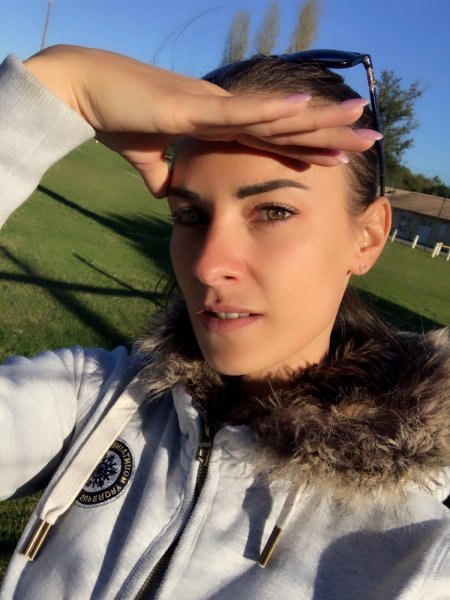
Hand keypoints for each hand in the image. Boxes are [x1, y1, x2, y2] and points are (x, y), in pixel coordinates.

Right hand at [25, 45, 378, 196]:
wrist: (86, 94)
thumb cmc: (117, 120)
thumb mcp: (148, 158)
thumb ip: (162, 175)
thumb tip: (168, 194)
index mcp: (217, 123)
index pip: (272, 137)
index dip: (306, 145)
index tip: (337, 156)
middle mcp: (224, 111)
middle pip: (286, 123)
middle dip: (330, 131)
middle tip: (370, 135)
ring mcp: (213, 106)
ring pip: (275, 114)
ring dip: (318, 119)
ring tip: (359, 118)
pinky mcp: (194, 107)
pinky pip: (242, 112)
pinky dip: (275, 111)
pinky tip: (310, 108)